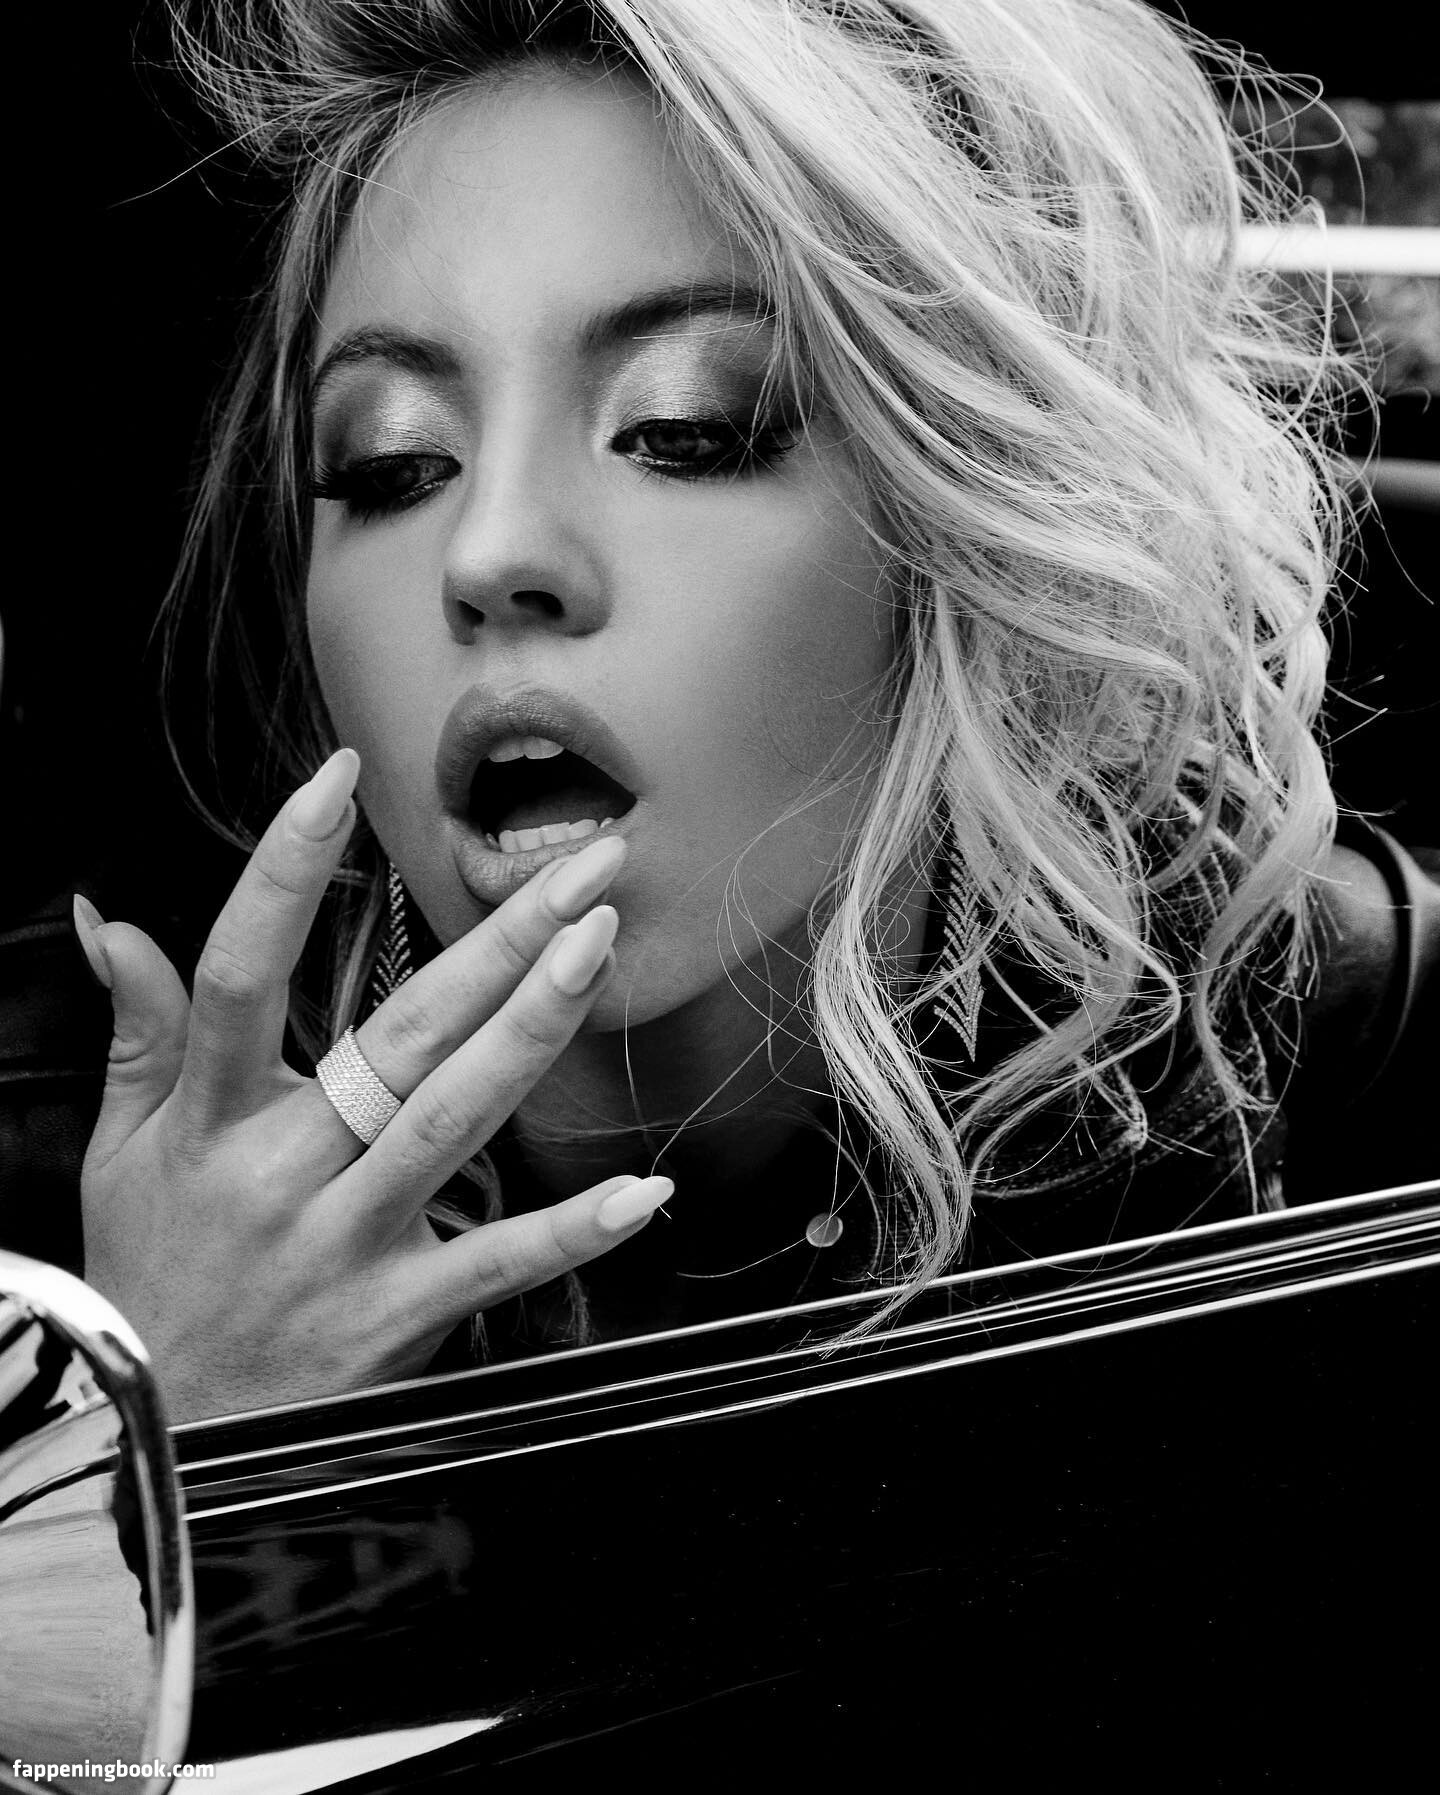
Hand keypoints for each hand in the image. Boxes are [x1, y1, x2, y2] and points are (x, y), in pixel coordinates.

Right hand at [74, 749, 668, 1420]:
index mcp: (208, 1119)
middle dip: (491, 944)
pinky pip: (494, 1266)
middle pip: (393, 1036)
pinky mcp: (393, 1317)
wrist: (152, 1439)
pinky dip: (572, 1231)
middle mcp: (278, 1171)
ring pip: (449, 1122)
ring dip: (530, 1033)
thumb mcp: (117, 1152)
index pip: (239, 973)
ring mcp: (341, 1244)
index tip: (338, 778)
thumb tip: (107, 917)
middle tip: (577, 870)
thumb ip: (133, 1032)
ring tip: (598, 951)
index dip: (284, 871)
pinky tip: (646, 1191)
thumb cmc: (147, 1279)